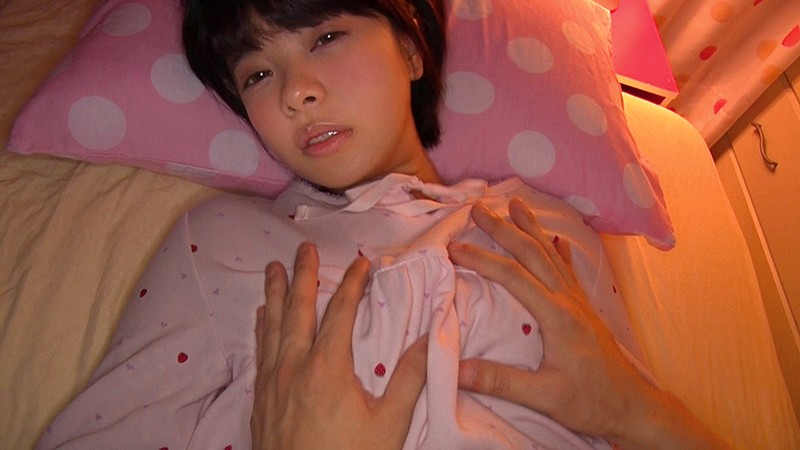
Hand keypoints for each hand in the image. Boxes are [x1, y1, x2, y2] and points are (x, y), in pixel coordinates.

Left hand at [251, 242, 427, 449]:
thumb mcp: (389, 425)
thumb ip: (409, 379)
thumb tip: (430, 339)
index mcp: (326, 367)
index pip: (340, 313)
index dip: (353, 284)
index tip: (363, 262)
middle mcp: (293, 366)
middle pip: (298, 310)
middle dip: (303, 275)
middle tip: (304, 248)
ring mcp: (272, 382)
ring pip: (272, 326)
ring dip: (275, 294)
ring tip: (274, 268)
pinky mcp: (260, 399)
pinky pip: (260, 350)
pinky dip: (262, 327)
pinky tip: (262, 316)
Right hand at [448, 199, 728, 449]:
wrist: (634, 408)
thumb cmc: (590, 402)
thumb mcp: (544, 397)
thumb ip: (501, 381)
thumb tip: (457, 370)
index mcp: (556, 315)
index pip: (512, 276)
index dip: (481, 259)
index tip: (453, 247)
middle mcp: (568, 300)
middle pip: (532, 254)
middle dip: (504, 228)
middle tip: (479, 208)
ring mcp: (578, 303)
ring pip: (551, 255)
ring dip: (531, 228)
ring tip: (516, 204)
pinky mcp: (584, 310)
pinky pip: (568, 269)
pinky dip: (559, 250)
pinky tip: (557, 239)